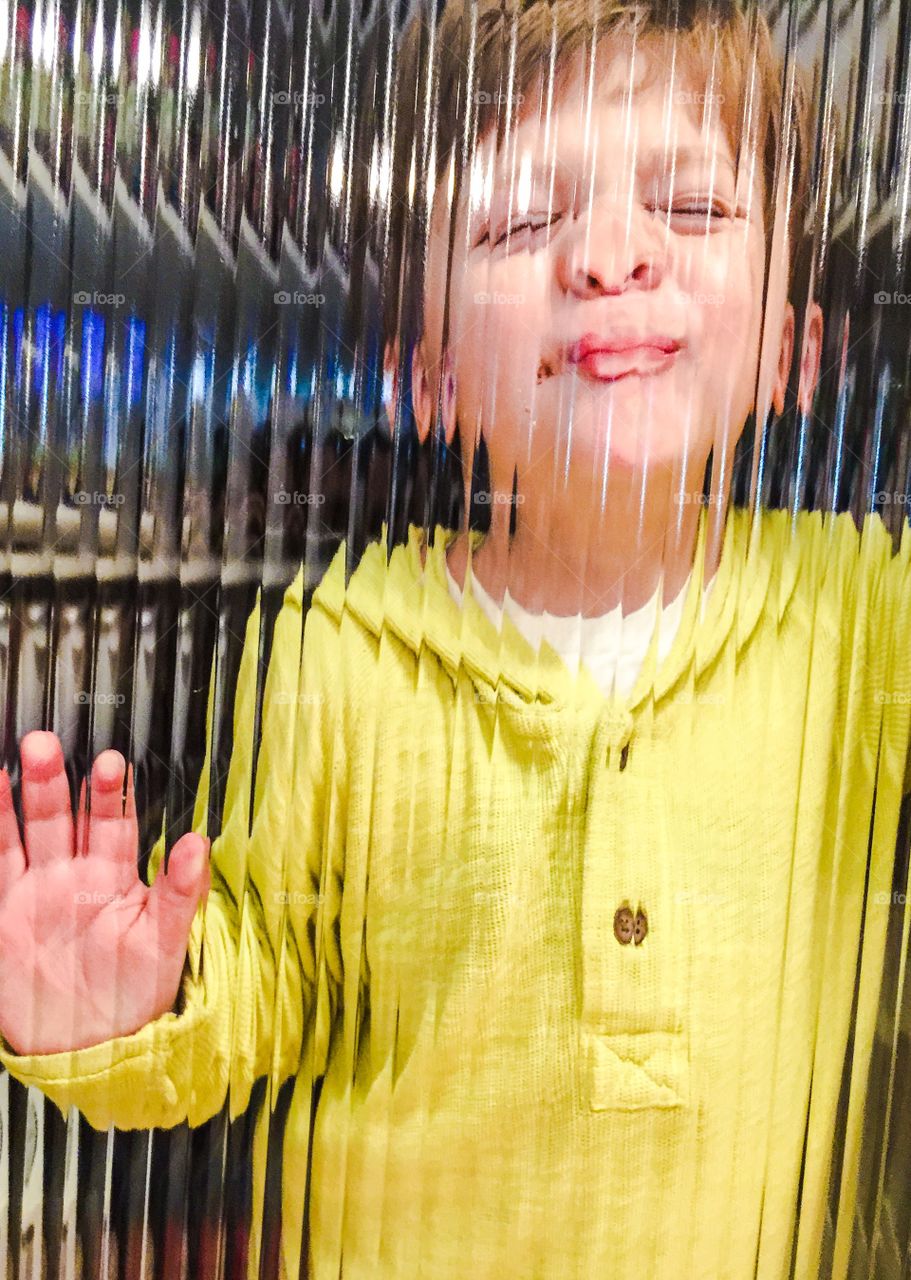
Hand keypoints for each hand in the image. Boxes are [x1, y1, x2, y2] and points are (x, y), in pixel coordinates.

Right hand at [0, 731, 209, 1054]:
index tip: (111, 764)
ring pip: (32, 831)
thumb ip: (180, 893)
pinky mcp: (6, 911)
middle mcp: (75, 876)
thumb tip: (200, 844)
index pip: (113, 824)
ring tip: (28, 755)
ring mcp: (38, 891)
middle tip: (53, 745)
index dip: (111, 794)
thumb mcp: (164, 944)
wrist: (88, 1047)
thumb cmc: (133, 995)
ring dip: (30, 796)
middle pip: (67, 817)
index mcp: (115, 879)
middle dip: (61, 781)